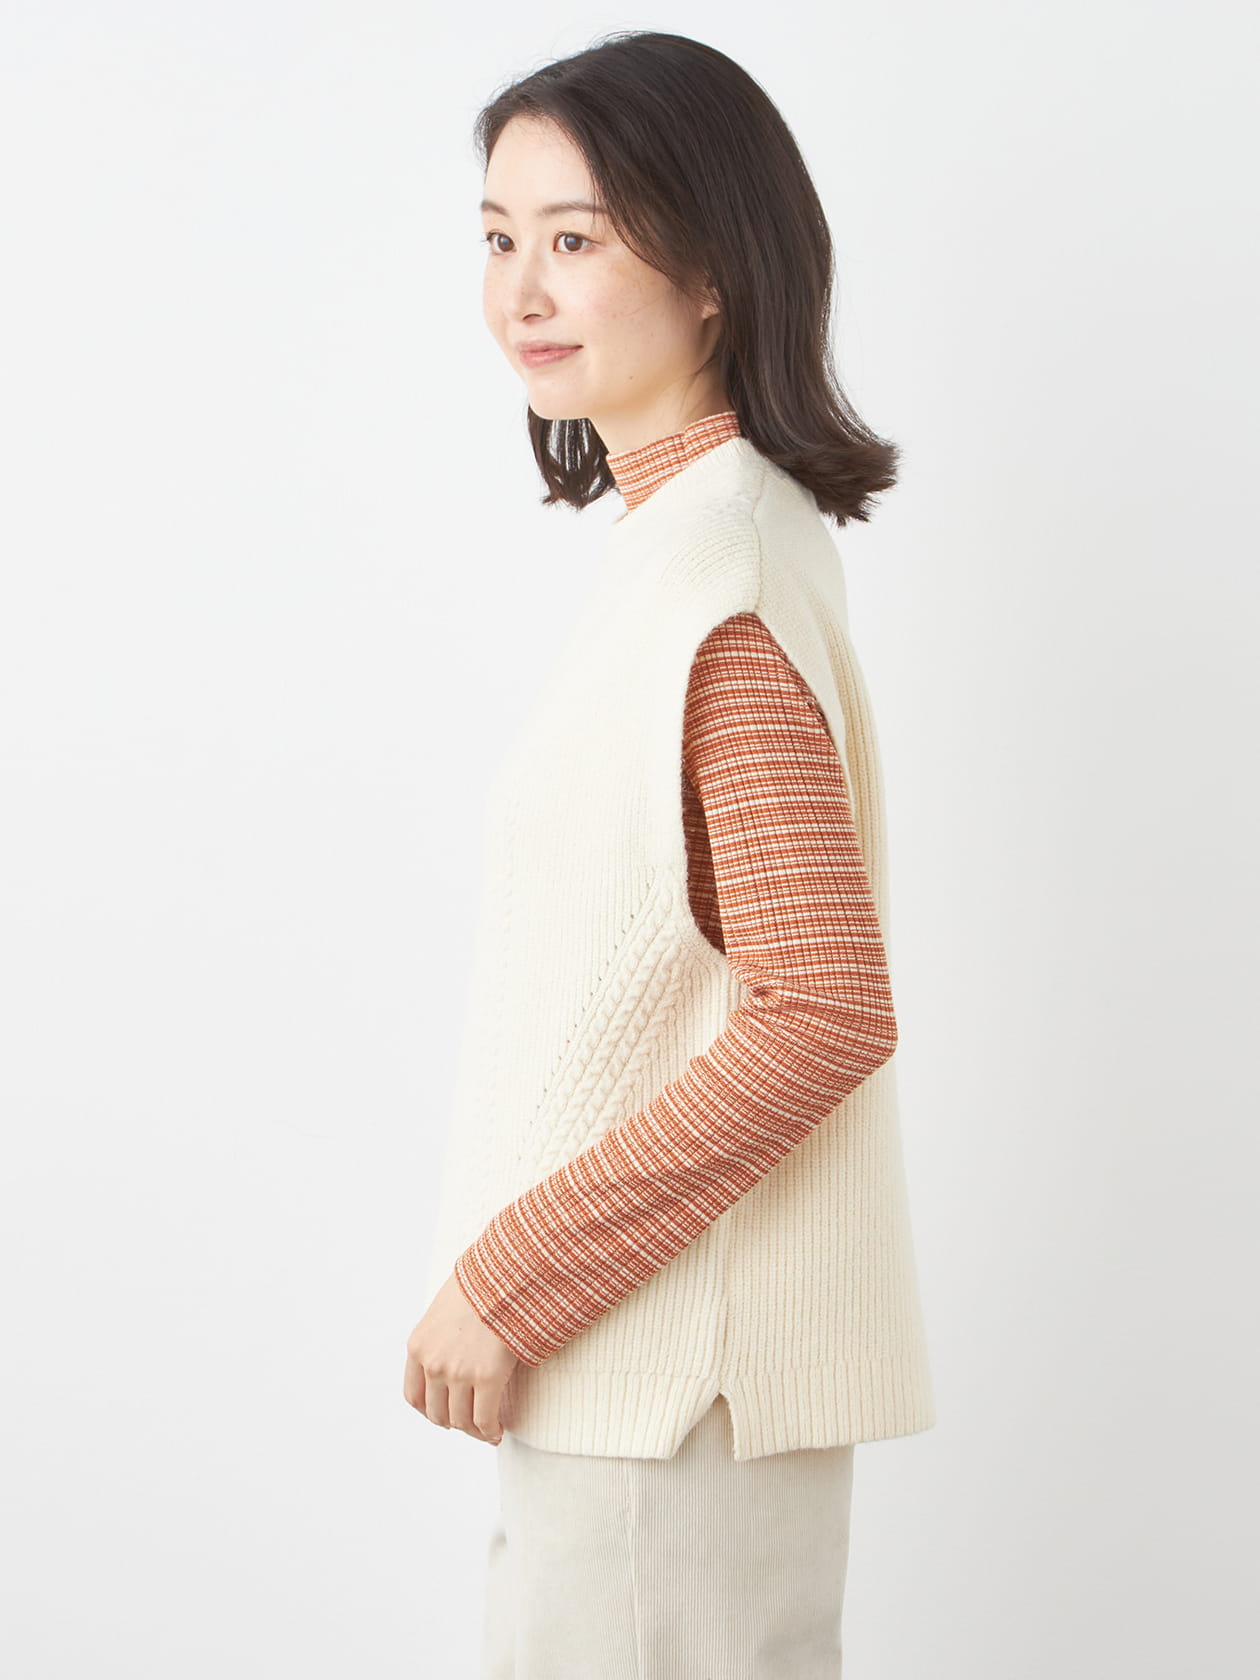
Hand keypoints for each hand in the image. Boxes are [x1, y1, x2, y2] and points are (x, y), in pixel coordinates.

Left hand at [403, 1270, 520, 1444]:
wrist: (505, 1275)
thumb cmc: (482, 1286)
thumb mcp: (444, 1309)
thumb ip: (441, 1337)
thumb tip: (454, 1352)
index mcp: (418, 1346)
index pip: (414, 1396)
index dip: (431, 1411)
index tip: (446, 1414)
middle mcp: (433, 1364)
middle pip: (437, 1413)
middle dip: (455, 1423)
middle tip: (472, 1424)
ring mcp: (458, 1373)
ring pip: (461, 1421)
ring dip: (475, 1431)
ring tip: (488, 1431)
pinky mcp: (487, 1377)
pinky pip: (484, 1419)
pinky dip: (490, 1432)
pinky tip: (498, 1431)